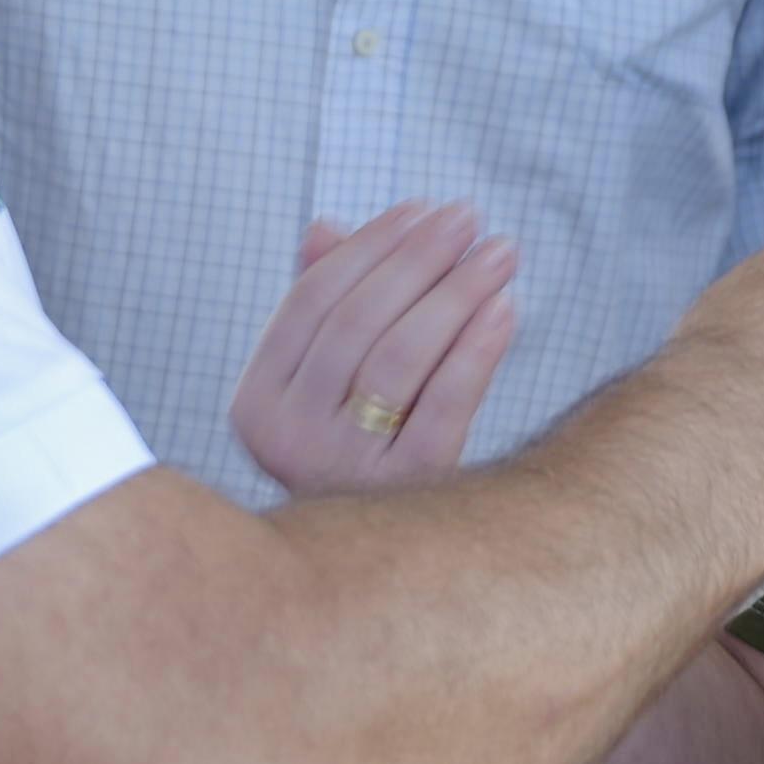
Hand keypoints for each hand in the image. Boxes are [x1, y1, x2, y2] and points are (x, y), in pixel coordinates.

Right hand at [232, 200, 518, 494]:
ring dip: (455, 292)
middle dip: (418, 259)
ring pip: (400, 356)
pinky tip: (506, 307)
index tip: (422, 209)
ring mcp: (343, 467)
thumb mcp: (330, 383)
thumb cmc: (362, 443)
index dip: (369, 247)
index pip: (311, 301)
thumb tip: (323, 229)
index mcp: (256, 404)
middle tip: (470, 219)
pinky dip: (477, 349)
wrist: (392, 554)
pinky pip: (446, 403)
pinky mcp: (407, 487)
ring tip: (500, 252)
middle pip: (357, 322)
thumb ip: (326, 308)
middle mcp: (287, 438)